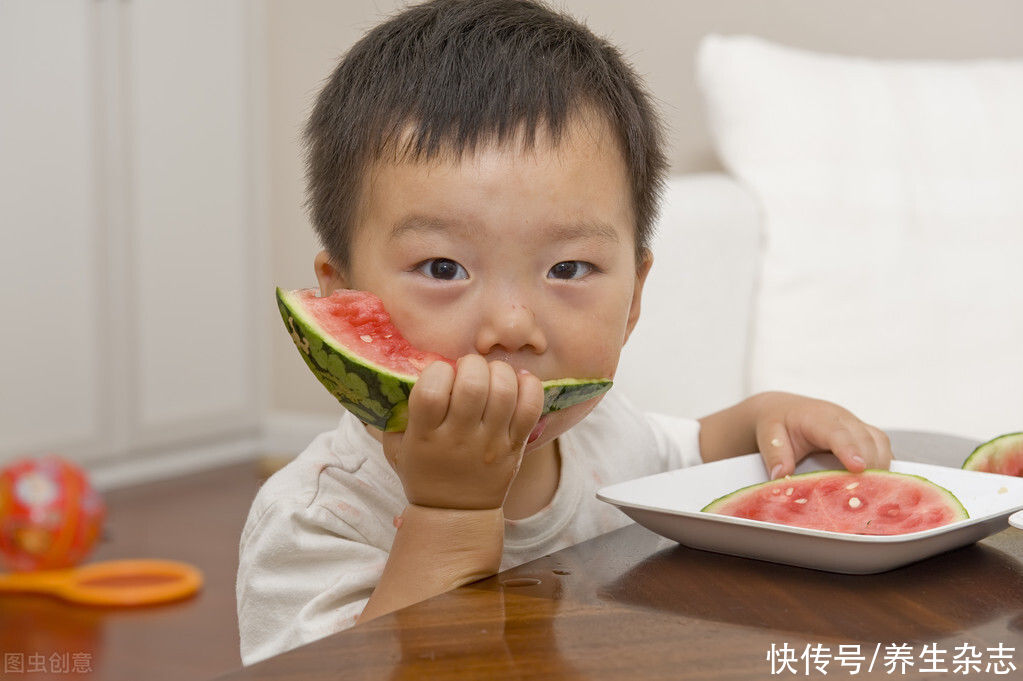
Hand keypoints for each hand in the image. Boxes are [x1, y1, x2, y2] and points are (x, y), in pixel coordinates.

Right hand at [381, 355, 543, 509]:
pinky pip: (531, 407)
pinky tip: (517, 382)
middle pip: (473, 385)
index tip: (440, 374)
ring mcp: (491, 443)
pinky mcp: (516, 446)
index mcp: (425, 437)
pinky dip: (529, 386)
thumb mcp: (397, 447)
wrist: (454, 514)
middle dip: (471, 365)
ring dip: (499, 372)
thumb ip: (397, 413)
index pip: (431, 390)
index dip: (437, 370)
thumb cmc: (423, 473)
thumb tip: (406, 371)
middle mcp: (460, 439)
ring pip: (505, 391)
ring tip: (491, 375)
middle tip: (469, 371)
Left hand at [751, 392, 892, 478]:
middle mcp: (841, 418)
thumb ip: (775, 454)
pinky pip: (882, 448)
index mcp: (817, 417)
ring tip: (872, 492)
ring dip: (880, 466)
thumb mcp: (768, 434)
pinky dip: (883, 466)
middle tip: (866, 493)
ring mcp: (855, 425)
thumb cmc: (778, 422)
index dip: (849, 450)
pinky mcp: (864, 435)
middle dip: (870, 465)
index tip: (857, 468)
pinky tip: (877, 484)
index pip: (837, 433)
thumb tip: (781, 476)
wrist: (785, 410)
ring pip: (879, 443)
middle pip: (865, 440)